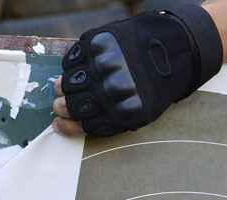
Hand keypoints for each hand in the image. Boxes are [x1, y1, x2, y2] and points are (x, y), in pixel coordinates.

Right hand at [52, 6, 222, 136]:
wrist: (168, 51)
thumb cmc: (154, 86)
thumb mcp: (143, 112)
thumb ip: (113, 120)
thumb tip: (77, 123)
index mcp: (125, 113)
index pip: (86, 125)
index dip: (69, 127)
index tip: (59, 124)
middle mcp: (112, 92)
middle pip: (73, 106)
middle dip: (62, 108)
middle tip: (59, 106)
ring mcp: (102, 67)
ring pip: (68, 83)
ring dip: (63, 87)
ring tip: (64, 88)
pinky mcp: (96, 45)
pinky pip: (71, 61)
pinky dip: (70, 67)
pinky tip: (77, 70)